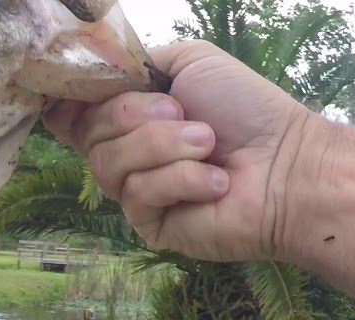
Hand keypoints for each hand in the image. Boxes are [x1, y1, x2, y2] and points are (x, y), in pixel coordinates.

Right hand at [43, 39, 325, 263]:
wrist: (287, 165)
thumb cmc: (247, 111)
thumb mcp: (192, 63)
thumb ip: (138, 63)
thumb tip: (98, 77)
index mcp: (129, 116)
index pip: (69, 114)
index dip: (67, 103)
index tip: (83, 96)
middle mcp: (124, 152)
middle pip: (86, 132)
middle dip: (133, 117)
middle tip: (184, 115)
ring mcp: (132, 190)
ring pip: (108, 163)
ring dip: (164, 147)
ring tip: (209, 146)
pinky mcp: (146, 223)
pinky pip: (138, 194)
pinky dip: (181, 179)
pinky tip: (215, 182)